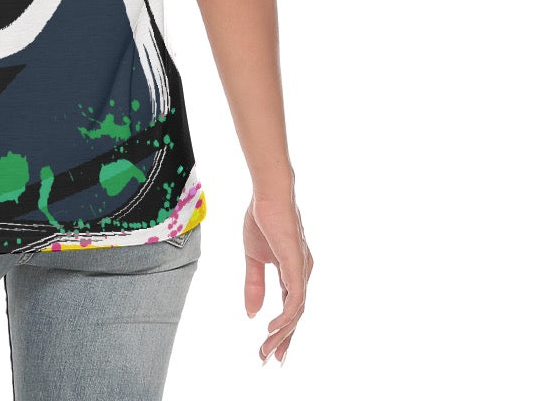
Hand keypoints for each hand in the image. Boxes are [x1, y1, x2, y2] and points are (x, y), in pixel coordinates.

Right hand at [243, 191, 313, 363]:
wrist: (267, 193)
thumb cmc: (262, 218)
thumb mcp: (253, 257)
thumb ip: (253, 284)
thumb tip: (251, 313)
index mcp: (293, 271)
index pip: (291, 308)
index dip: (282, 330)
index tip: (270, 350)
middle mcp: (302, 273)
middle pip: (295, 315)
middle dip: (283, 340)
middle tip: (268, 360)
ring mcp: (301, 269)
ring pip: (296, 311)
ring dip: (282, 333)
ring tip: (266, 349)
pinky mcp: (296, 264)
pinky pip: (295, 299)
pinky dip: (286, 317)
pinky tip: (273, 328)